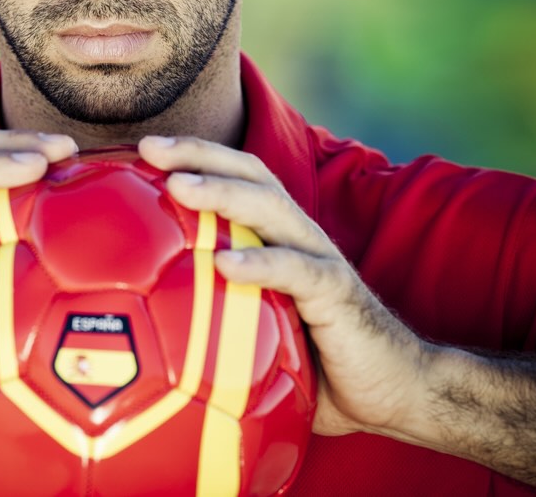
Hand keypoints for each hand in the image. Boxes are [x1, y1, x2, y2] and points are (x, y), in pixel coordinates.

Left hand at [138, 135, 432, 441]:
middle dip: (200, 154)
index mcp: (277, 237)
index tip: (143, 148)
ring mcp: (320, 260)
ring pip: (270, 210)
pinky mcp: (337, 295)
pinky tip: (226, 264)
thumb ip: (213, 312)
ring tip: (180, 186)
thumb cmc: (315, 361)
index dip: (195, 156)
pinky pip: (297, 272)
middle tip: (150, 147)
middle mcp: (298, 236)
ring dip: (222, 193)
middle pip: (250, 177)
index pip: (236, 179)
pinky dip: (261, 263)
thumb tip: (148, 324)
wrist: (392, 389)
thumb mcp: (255, 328)